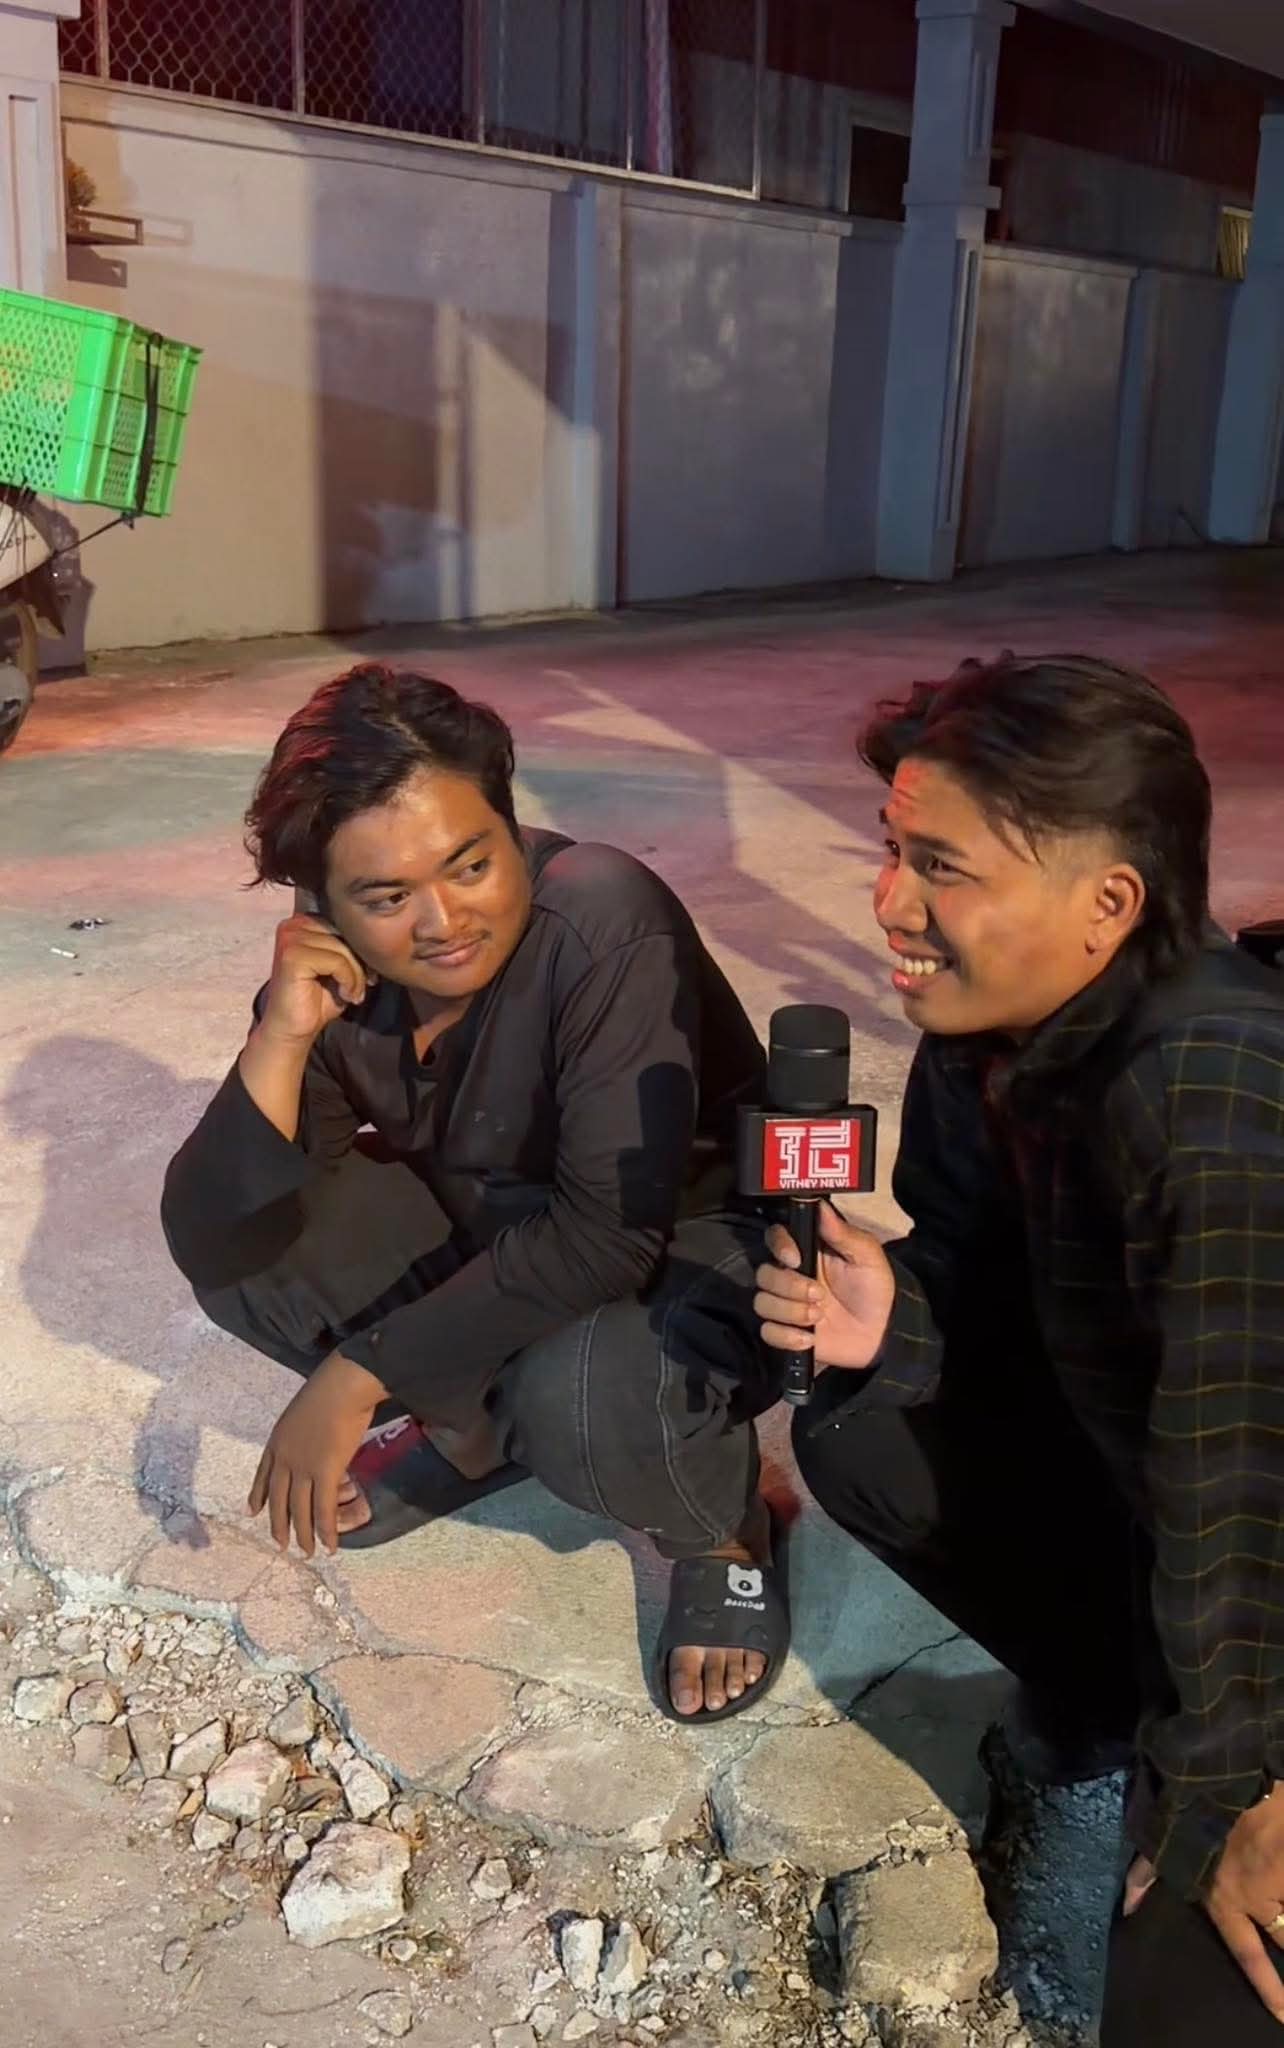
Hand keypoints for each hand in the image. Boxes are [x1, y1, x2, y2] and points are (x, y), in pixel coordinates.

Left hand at [248, 1353, 385, 1556]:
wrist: (343, 1385)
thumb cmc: (330, 1390)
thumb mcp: (304, 1411)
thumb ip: (303, 1431)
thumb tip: (314, 1438)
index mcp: (277, 1441)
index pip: (263, 1474)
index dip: (257, 1495)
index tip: (252, 1511)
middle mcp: (284, 1458)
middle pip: (278, 1499)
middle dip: (278, 1524)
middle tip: (281, 1544)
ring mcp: (303, 1467)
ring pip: (299, 1509)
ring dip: (303, 1534)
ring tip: (305, 1552)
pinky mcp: (325, 1473)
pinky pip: (323, 1509)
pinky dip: (325, 1530)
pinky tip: (329, 1545)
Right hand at [258, 913, 373, 1049]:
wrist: (292, 1029)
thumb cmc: (317, 999)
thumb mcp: (340, 967)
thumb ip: (350, 948)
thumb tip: (377, 939)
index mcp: (303, 922)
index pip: (344, 923)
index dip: (360, 949)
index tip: (369, 974)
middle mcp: (293, 925)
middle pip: (344, 933)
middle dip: (360, 962)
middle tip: (362, 987)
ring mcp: (290, 938)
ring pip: (343, 948)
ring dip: (356, 975)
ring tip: (353, 994)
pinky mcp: (292, 956)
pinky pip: (336, 961)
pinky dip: (348, 980)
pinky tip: (344, 995)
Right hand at [753, 1199, 894, 1369]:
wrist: (881, 1332)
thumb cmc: (874, 1289)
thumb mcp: (867, 1256)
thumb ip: (844, 1233)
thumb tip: (821, 1206)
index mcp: (807, 1251)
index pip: (775, 1237)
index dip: (778, 1246)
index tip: (796, 1259)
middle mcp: (790, 1276)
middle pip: (763, 1273)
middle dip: (789, 1287)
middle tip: (819, 1295)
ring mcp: (785, 1304)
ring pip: (762, 1303)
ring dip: (790, 1312)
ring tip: (818, 1316)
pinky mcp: (785, 1332)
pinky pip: (767, 1332)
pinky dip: (787, 1336)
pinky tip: (810, 1338)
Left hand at [1124, 1791, 1283, 2021]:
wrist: (1227, 1772)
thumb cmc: (1194, 1808)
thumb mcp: (1164, 1843)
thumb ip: (1146, 1874)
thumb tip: (1127, 1907)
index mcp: (1225, 1899)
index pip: (1248, 1954)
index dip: (1269, 1989)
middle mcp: (1258, 1897)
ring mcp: (1281, 1880)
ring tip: (1278, 1881)